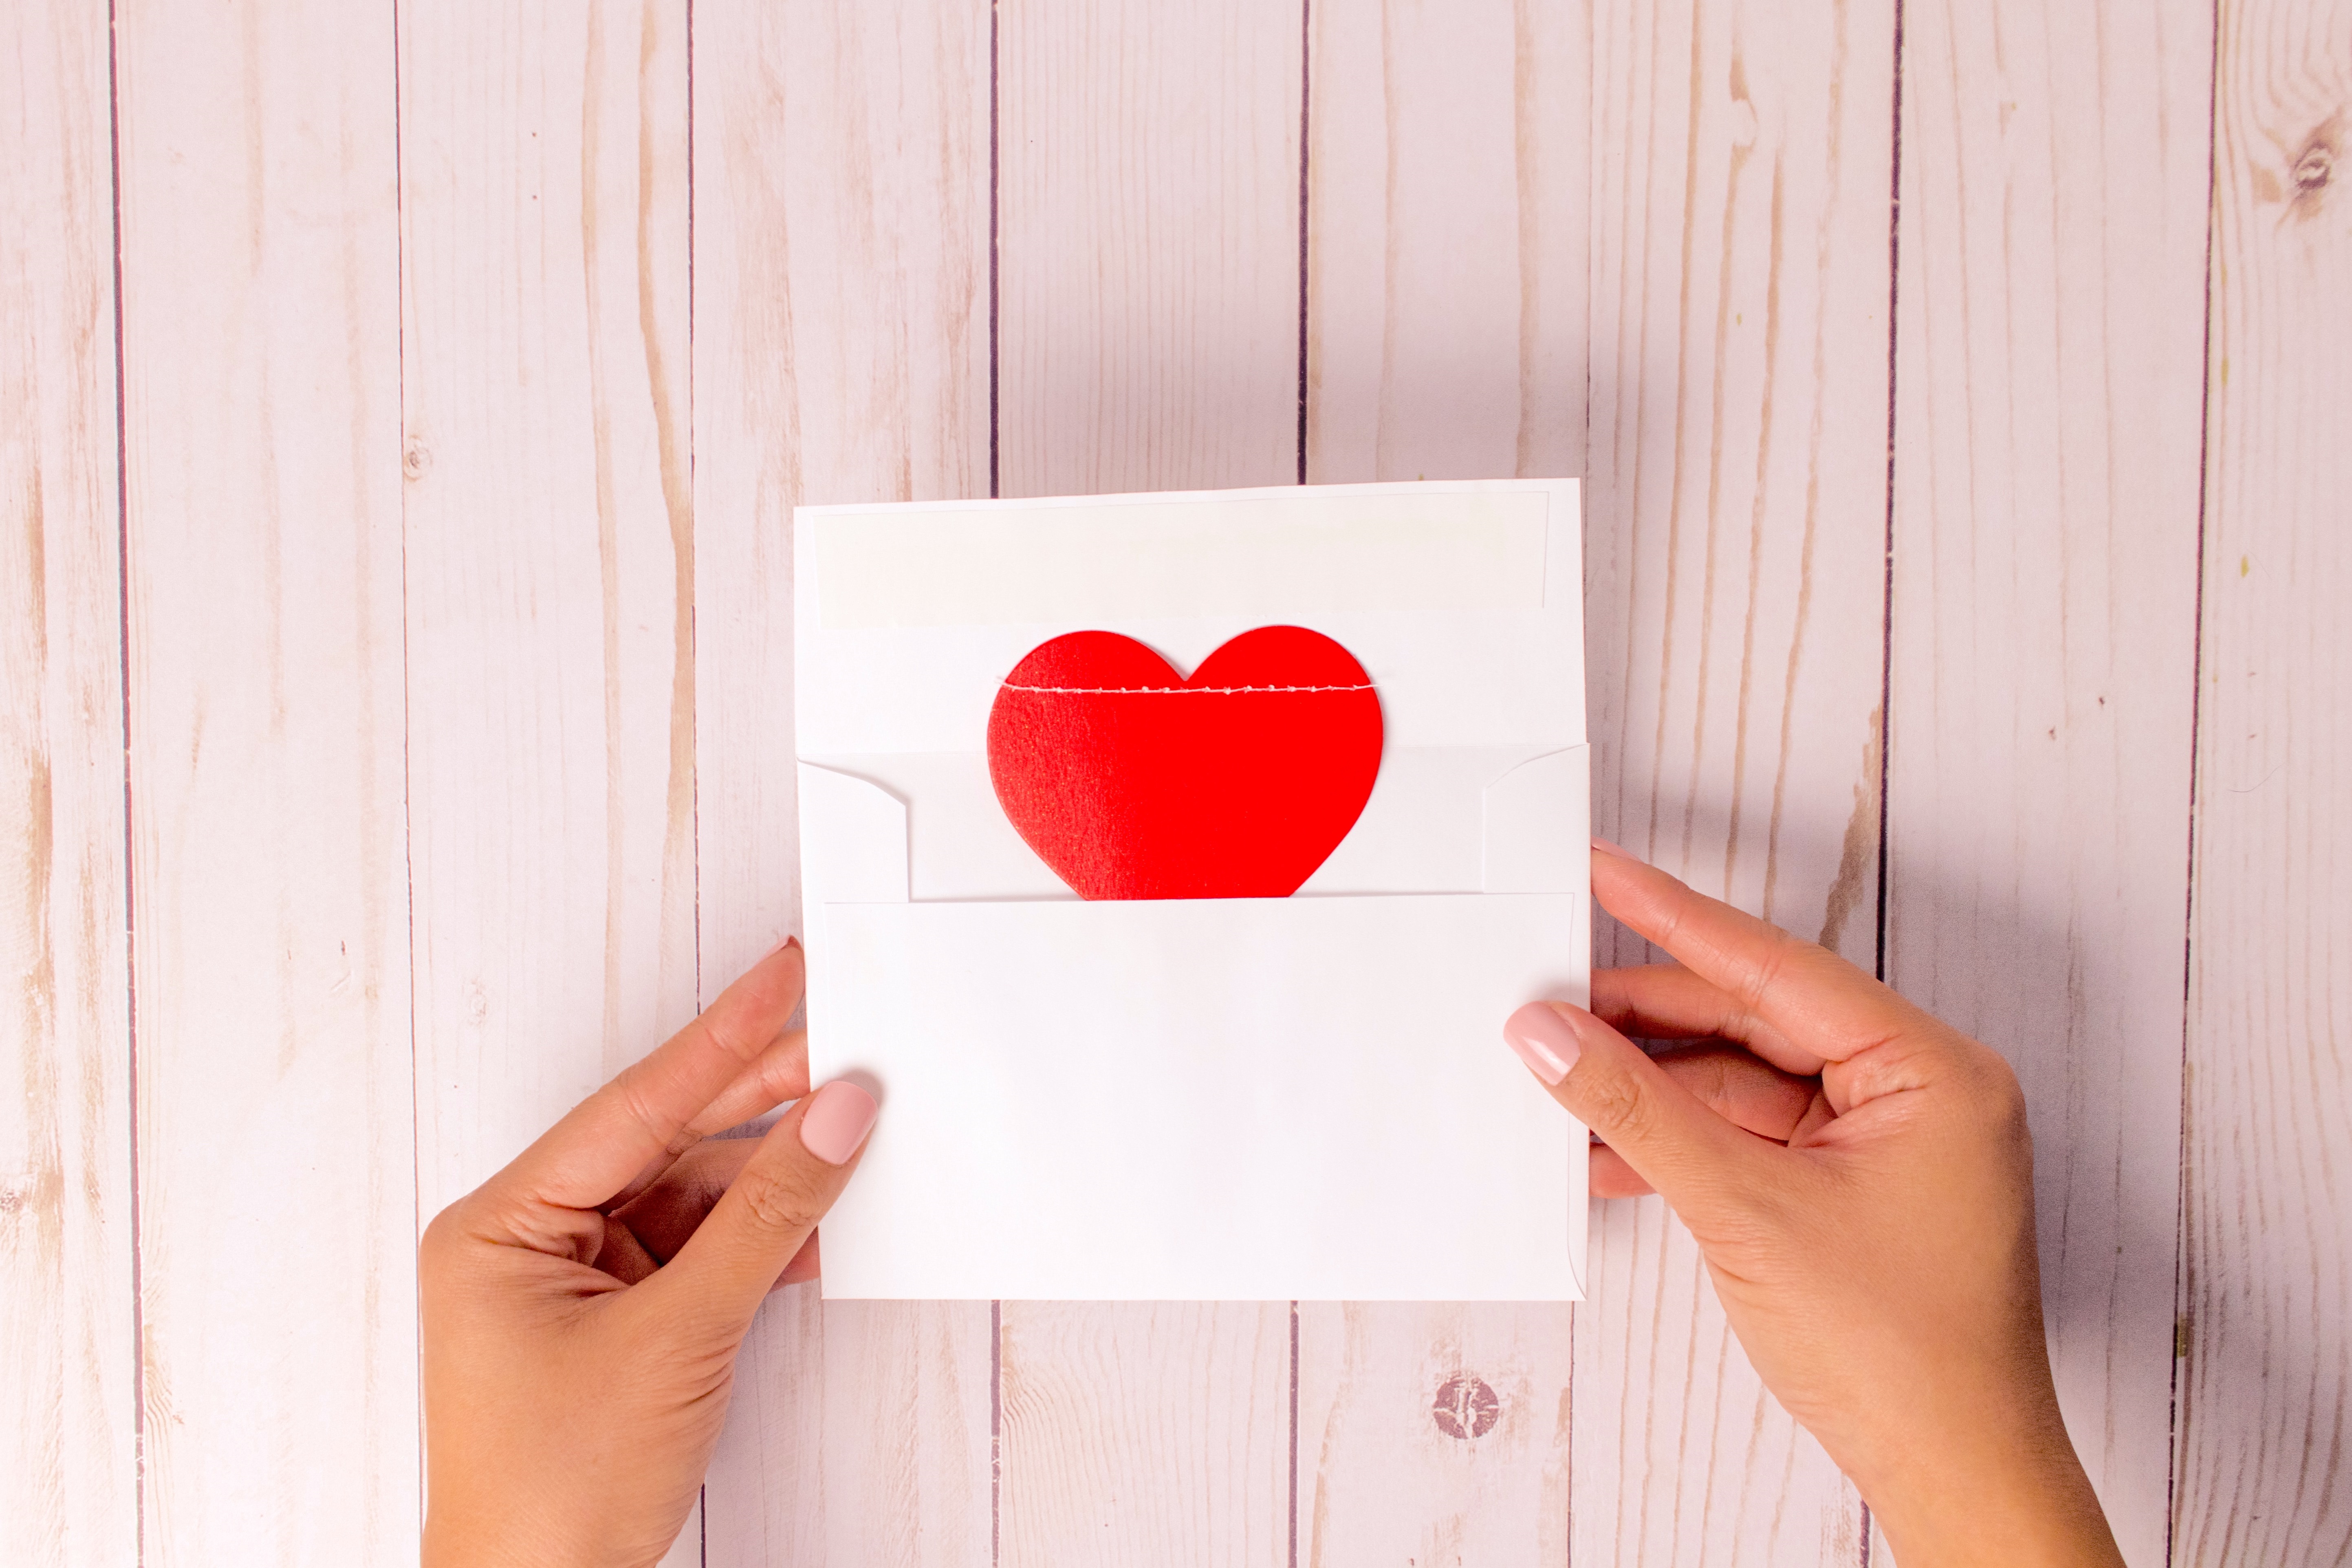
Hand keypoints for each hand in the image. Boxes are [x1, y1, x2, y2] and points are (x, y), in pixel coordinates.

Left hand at [419, 940, 877, 1567]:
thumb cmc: (554, 1493)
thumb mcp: (677, 1336)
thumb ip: (766, 1217)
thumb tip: (834, 1118)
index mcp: (501, 1225)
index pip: (633, 1107)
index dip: (722, 1039)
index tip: (785, 975)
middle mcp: (532, 1241)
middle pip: (666, 1142)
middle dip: (759, 1099)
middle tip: (844, 1039)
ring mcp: (577, 1283)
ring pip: (696, 1197)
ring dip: (775, 1173)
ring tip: (853, 1125)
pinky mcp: (622, 1322)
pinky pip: (704, 1252)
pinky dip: (765, 1238)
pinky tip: (825, 1208)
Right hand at [1504, 842, 2121, 1567]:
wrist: (1950, 1469)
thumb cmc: (1903, 1353)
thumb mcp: (1745, 1209)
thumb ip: (1638, 1109)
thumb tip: (1553, 1035)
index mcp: (1931, 1070)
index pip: (1778, 968)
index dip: (1677, 918)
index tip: (1607, 872)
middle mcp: (1917, 1091)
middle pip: (1754, 1020)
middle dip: (1646, 1018)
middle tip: (1551, 994)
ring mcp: (1884, 1141)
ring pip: (1741, 1082)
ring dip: (1651, 1089)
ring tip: (1559, 1074)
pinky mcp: (1851, 1187)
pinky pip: (1750, 1136)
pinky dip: (1680, 1141)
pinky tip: (1606, 1145)